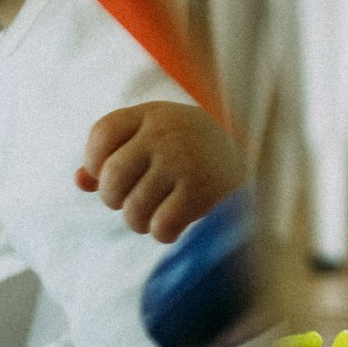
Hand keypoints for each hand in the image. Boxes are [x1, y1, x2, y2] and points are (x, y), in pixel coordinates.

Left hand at [76, 101, 245, 242]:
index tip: (112, 173)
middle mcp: (166, 133)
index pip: (102, 134)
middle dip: (116, 199)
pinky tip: (177, 222)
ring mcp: (184, 161)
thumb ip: (118, 154)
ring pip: (133, 210)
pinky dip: (164, 233)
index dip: (96, 162)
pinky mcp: (201, 190)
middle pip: (111, 178)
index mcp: (154, 113)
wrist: (267, 153)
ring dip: (140, 221)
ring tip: (158, 212)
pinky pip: (160, 227)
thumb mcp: (159, 138)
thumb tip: (81, 181)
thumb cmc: (199, 148)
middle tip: (136, 199)